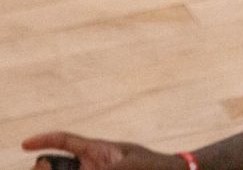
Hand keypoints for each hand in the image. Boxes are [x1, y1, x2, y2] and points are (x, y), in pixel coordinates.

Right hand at [22, 133, 182, 169]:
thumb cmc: (153, 166)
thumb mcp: (127, 166)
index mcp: (97, 150)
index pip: (66, 140)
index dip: (45, 140)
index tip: (26, 144)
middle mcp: (90, 164)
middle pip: (57, 165)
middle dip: (45, 168)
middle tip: (42, 168)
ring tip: (48, 169)